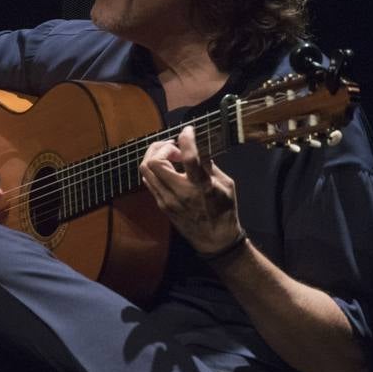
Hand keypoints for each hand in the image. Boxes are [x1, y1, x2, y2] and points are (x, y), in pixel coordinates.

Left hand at [139, 125, 242, 253]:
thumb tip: (198, 146)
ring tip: (169, 156)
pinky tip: (167, 169)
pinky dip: (154, 169)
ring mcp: (167, 201)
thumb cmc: (225, 211)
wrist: (215, 241)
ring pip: (146, 170)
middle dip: (161, 147)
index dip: (186, 139)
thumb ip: (209, 164)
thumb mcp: (226, 184)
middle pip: (154, 162)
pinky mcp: (162, 206)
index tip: (188, 130)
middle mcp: (181, 193)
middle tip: (174, 147)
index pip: (189, 158)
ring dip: (155, 157)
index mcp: (202, 187)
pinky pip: (148, 181)